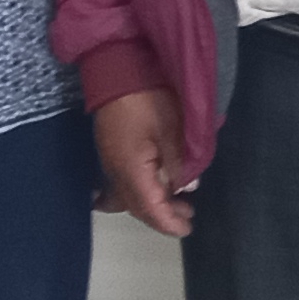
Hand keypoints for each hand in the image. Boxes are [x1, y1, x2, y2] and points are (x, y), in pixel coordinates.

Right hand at [92, 90, 195, 237]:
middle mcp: (115, 171)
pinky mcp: (111, 149)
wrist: (117, 69)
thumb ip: (180, 163)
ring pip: (129, 195)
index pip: (148, 207)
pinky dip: (143, 189)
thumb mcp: (173, 130)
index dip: (168, 222)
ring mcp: (110, 160)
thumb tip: (187, 187)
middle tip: (188, 215)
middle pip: (136, 206)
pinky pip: (124, 181)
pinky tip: (157, 184)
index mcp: (130, 169)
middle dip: (162, 215)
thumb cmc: (148, 98)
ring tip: (179, 200)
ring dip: (153, 202)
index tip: (186, 229)